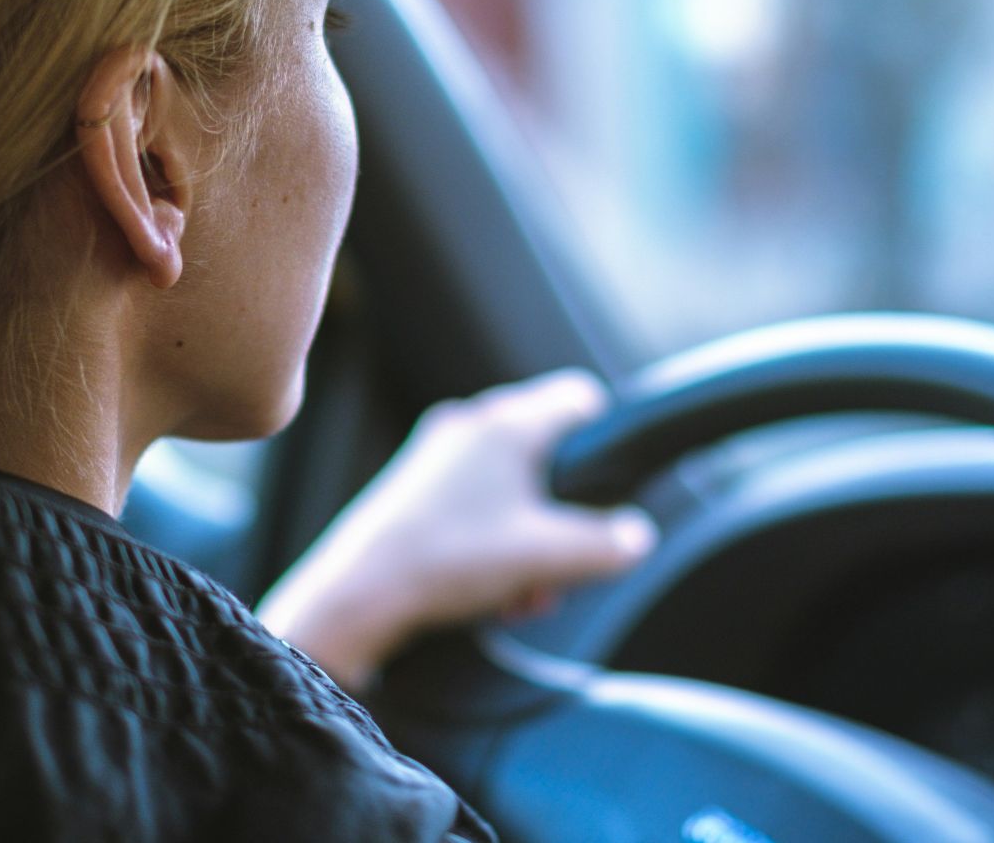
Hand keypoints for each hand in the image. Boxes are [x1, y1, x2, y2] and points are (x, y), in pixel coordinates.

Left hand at [258, 369, 657, 690]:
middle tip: (562, 564)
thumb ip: (607, 545)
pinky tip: (491, 593)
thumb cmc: (449, 561)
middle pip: (547, 454)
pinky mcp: (414, 489)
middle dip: (564, 515)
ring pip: (511, 487)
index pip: (579, 398)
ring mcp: (436, 456)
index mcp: (506, 424)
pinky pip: (476, 504)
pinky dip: (494, 543)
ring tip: (524, 592)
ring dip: (530, 539)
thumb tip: (636, 537)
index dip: (606, 439)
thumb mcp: (547, 557)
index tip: (610, 486)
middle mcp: (470, 426)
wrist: (357, 595)